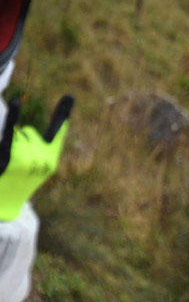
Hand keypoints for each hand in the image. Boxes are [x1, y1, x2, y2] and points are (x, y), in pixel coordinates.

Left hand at [0, 95, 73, 220]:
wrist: (3, 205)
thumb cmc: (14, 185)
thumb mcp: (32, 168)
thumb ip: (35, 148)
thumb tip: (25, 125)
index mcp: (51, 161)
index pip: (58, 132)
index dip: (62, 113)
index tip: (69, 95)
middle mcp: (43, 160)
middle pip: (28, 132)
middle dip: (19, 141)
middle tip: (13, 164)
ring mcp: (27, 160)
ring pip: (17, 134)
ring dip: (9, 143)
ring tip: (8, 165)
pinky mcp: (10, 159)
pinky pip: (10, 134)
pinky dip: (12, 119)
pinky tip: (16, 104)